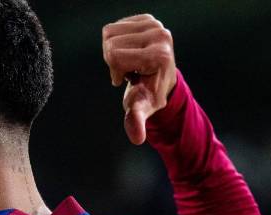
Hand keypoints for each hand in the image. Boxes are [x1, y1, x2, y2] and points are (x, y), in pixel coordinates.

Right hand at [101, 14, 176, 144]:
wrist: (161, 80)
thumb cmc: (149, 96)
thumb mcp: (142, 108)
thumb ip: (137, 120)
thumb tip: (137, 138)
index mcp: (159, 55)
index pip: (116, 57)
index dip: (115, 72)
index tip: (131, 80)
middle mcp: (161, 35)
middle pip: (111, 44)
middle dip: (114, 62)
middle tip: (131, 71)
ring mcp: (155, 24)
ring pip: (109, 34)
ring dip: (113, 52)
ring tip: (131, 62)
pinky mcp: (147, 19)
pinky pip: (113, 27)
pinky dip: (115, 42)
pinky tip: (130, 52)